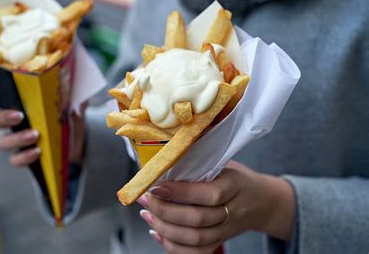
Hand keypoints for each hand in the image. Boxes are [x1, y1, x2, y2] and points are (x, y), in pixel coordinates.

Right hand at [0, 107, 86, 166]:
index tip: (16, 106)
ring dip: (16, 138)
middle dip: (2, 118)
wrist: (79, 140)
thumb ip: (73, 101)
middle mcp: (13, 122)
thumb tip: (77, 104)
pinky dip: (24, 157)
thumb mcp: (73, 105)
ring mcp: (17, 141)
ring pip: (3, 142)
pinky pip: (16, 159)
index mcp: (19, 103)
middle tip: (20, 117)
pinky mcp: (24, 156)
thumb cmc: (70, 114)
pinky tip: (37, 152)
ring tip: (35, 135)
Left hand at [137, 160, 294, 253]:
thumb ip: (199, 164)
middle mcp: (232, 210)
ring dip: (165, 228)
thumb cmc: (235, 177)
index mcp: (234, 185)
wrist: (261, 201)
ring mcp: (227, 230)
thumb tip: (162, 161)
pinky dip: (173, 247)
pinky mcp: (220, 241)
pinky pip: (197, 252)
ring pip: (195, 239)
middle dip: (165, 210)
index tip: (156, 186)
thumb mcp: (224, 164)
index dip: (179, 192)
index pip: (208, 193)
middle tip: (145, 199)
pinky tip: (157, 233)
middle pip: (197, 219)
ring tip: (147, 214)